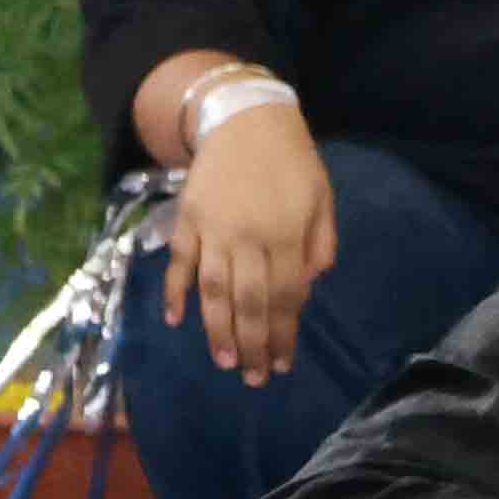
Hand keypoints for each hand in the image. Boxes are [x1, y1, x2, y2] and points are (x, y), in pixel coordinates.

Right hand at [161, 97, 337, 387]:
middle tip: (255, 379)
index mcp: (287, 235)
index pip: (286, 297)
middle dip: (253, 344)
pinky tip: (177, 321)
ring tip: (225, 362)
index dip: (284, 333)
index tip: (283, 364)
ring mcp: (214, 230)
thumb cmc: (293, 164)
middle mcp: (249, 237)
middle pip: (249, 301)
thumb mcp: (322, 200)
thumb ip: (320, 244)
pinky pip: (181, 261)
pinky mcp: (187, 220)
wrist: (246, 120)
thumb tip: (309, 286)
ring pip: (213, 289)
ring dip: (217, 329)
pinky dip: (177, 291)